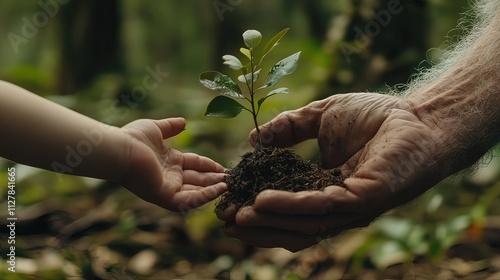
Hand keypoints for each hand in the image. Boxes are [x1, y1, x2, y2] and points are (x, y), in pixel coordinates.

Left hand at [119, 117, 225, 211]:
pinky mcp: (166, 196)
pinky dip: (205, 196)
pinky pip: (190, 200)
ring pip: (196, 191)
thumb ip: (170, 127)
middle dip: (215, 179)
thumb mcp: (155, 129)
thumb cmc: (133, 138)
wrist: (120, 150)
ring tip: (230, 185)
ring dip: (213, 189)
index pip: (194, 164)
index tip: (224, 167)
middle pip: (198, 179)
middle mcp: (170, 176)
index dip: (209, 166)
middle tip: (232, 178)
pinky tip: (220, 189)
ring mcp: (168, 188)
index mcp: (169, 161)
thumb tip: (184, 122)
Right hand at [217, 93, 449, 250]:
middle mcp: (335, 206)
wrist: (417, 114)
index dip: (255, 208)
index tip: (226, 204)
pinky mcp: (362, 201)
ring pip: (302, 223)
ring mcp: (349, 208)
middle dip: (256, 226)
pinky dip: (290, 206)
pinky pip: (321, 208)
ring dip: (267, 222)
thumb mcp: (320, 117)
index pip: (285, 207)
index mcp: (323, 189)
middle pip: (289, 225)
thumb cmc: (376, 117)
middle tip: (224, 221)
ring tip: (237, 217)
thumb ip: (288, 128)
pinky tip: (263, 201)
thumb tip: (253, 140)